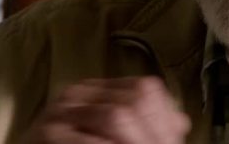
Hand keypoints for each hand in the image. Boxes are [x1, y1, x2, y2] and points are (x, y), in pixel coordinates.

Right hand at [21, 76, 190, 142]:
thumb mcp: (107, 136)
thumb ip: (142, 126)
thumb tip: (180, 122)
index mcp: (93, 91)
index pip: (144, 89)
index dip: (164, 116)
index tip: (173, 137)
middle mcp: (76, 95)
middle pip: (135, 101)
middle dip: (154, 132)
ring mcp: (59, 114)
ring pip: (117, 116)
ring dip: (138, 139)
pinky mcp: (48, 135)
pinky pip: (92, 140)